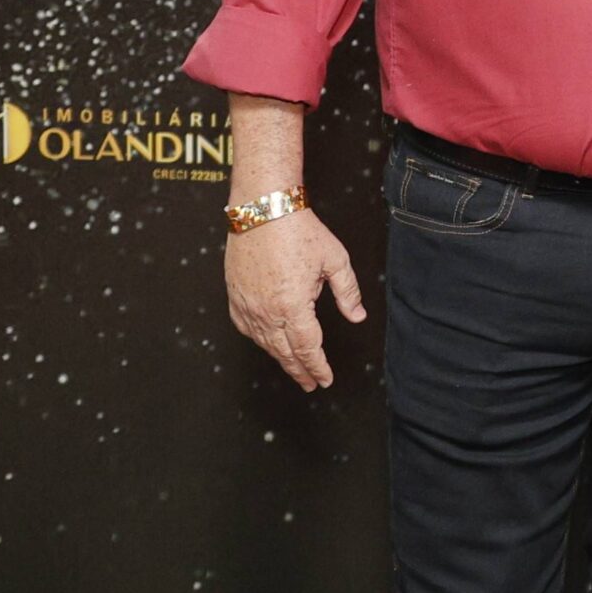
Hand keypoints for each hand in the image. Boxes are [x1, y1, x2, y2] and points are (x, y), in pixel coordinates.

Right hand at [225, 207, 365, 390]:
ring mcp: (247, 305)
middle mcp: (266, 311)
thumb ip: (348, 292)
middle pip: (285, 352)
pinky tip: (268, 343)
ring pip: (265, 343)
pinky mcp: (234, 296)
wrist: (264, 208)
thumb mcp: (335, 260)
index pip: (308, 348)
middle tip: (311, 383)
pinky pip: (246, 327)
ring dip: (280, 358)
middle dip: (300, 370)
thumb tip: (357, 316)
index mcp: (293, 306)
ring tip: (294, 367)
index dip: (318, 367)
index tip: (325, 379)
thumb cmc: (300, 230)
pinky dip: (260, 339)